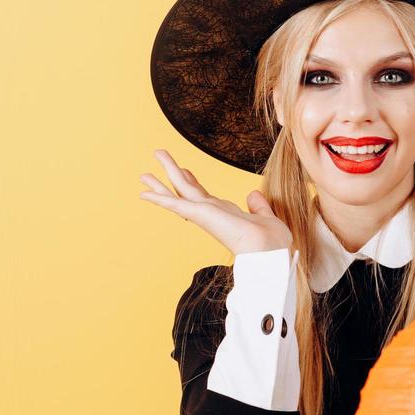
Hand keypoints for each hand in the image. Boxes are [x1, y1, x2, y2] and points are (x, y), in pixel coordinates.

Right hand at [138, 148, 293, 256]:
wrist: (269, 253)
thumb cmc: (271, 244)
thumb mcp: (267, 219)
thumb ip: (259, 207)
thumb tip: (252, 195)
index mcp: (226, 214)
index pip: (205, 196)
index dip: (194, 182)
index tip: (186, 171)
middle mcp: (212, 213)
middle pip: (186, 190)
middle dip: (173, 175)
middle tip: (159, 160)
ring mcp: (204, 214)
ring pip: (178, 191)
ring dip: (161, 179)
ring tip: (143, 172)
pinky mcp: (199, 215)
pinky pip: (175, 204)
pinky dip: (159, 198)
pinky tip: (143, 193)